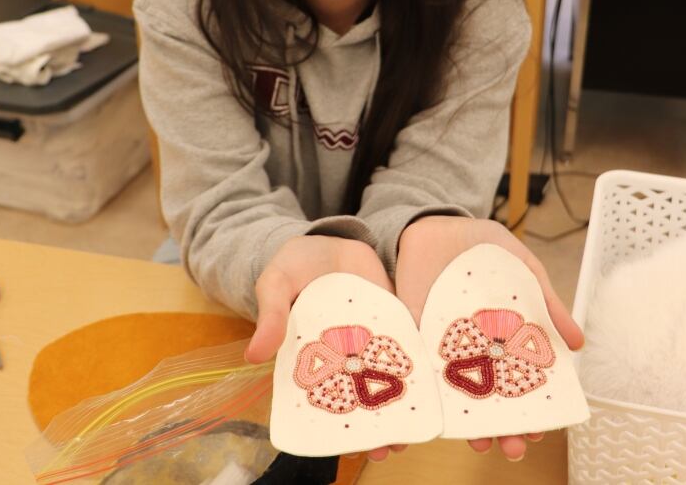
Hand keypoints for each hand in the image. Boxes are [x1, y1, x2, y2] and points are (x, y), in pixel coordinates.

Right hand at [246, 235, 398, 462]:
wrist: (328, 237)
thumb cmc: (295, 265)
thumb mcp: (277, 283)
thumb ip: (271, 314)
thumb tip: (253, 355)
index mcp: (311, 355)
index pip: (321, 397)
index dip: (332, 424)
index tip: (346, 446)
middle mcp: (343, 354)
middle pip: (359, 395)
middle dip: (374, 424)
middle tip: (389, 447)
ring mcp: (370, 336)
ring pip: (385, 374)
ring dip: (399, 401)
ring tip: (414, 428)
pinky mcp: (393, 314)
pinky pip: (406, 339)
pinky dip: (418, 359)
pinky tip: (432, 381)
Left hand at [395, 215, 583, 461]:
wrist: (436, 223)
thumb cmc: (483, 247)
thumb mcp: (522, 267)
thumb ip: (546, 302)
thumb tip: (578, 343)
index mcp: (504, 336)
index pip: (520, 382)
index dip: (532, 407)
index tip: (543, 429)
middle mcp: (475, 348)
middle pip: (490, 396)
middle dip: (503, 427)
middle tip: (516, 448)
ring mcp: (443, 346)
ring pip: (457, 394)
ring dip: (469, 424)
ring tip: (482, 445)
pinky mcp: (414, 336)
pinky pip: (420, 371)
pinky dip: (427, 398)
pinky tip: (437, 423)